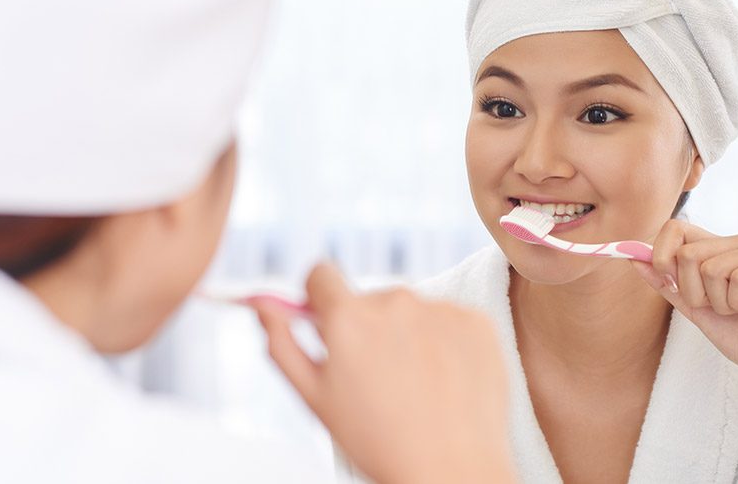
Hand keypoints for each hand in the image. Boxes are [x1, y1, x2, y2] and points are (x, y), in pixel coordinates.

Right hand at [253, 263, 515, 483]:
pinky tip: (445, 381)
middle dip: (367, 327)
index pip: (320, 274)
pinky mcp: (477, 320)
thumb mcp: (315, 398)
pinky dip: (446, 342)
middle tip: (378, 379)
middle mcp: (396, 301)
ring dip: (408, 335)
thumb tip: (261, 303)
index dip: (318, 298)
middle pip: (369, 299)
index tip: (327, 322)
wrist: (453, 472)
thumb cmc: (377, 442)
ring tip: (415, 387)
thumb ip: (283, 343)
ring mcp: (441, 308)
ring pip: (412, 310)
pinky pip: (449, 319)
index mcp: (349, 318)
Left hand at [632, 219, 737, 393]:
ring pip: (712, 269)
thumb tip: (633, 258)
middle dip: (696, 294)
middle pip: (688, 255)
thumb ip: (667, 282)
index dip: (662, 256)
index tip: (672, 283)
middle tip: (723, 308)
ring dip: (722, 304)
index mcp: (721, 246)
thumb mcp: (695, 308)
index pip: (675, 227)